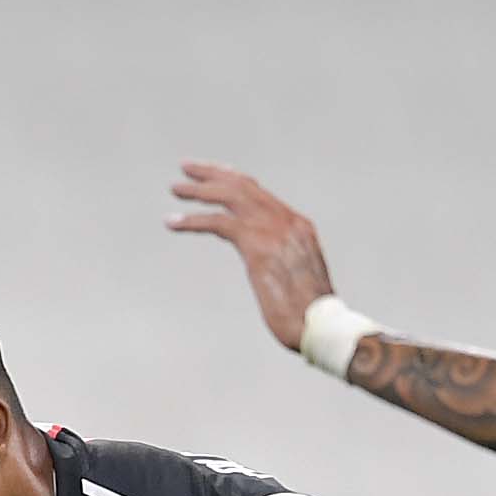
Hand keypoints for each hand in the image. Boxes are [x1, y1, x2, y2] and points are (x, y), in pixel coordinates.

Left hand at [167, 161, 336, 350]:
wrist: (321, 326)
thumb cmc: (311, 316)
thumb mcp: (299, 280)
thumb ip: (284, 263)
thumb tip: (272, 270)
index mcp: (299, 227)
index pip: (260, 194)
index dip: (233, 181)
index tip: (214, 176)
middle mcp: (287, 221)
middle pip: (243, 185)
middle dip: (213, 174)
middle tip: (187, 168)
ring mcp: (272, 230)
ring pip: (229, 195)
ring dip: (199, 190)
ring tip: (175, 189)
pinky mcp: (256, 245)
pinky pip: (217, 221)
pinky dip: (192, 220)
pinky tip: (173, 222)